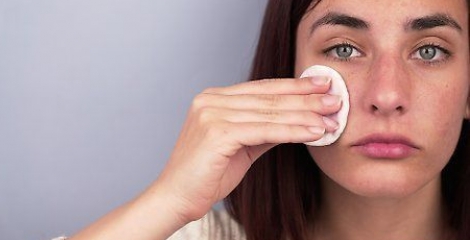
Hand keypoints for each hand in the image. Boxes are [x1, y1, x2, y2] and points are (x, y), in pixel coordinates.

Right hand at [154, 76, 341, 223]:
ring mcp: (211, 113)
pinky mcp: (216, 132)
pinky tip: (314, 132)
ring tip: (332, 118)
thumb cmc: (206, 174)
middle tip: (336, 98)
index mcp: (214, 98)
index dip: (294, 86)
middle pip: (268, 98)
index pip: (262, 88)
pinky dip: (292, 131)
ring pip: (269, 113)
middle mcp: (211, 99)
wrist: (176, 197)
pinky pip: (264, 130)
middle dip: (306, 98)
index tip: (321, 85)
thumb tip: (297, 120)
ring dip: (305, 115)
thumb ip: (264, 129)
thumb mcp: (241, 146)